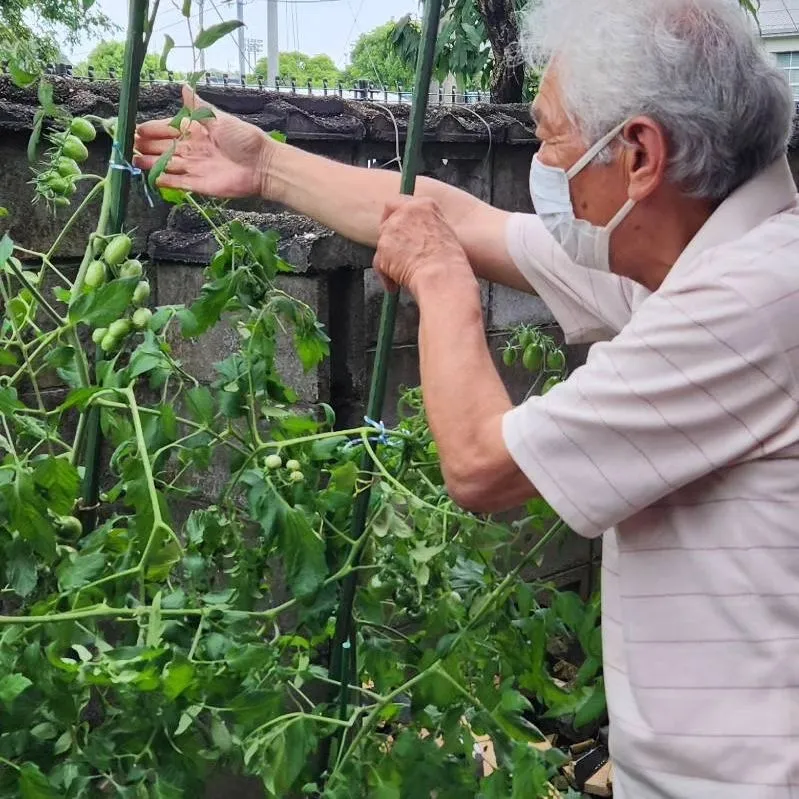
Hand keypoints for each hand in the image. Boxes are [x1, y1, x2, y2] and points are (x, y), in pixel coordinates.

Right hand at [133, 84, 278, 198]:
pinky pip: (179, 182)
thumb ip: (199, 107)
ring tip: (134, 162)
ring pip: (169, 164)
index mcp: (197, 130)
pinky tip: (151, 178)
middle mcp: (194, 148)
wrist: (263, 166)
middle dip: (147, 147)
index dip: (153, 129)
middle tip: (129, 147)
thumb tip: (183, 86)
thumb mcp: (220, 119)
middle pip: (165, 148)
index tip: (136, 129)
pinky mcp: (200, 185)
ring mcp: (196, 167)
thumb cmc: (244, 139)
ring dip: (152, 163)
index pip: (169, 128)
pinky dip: (165, 180)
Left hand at [373, 196, 471, 295]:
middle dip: (390, 239)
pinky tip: (397, 283)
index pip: (400, 203)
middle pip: (388, 221)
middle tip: (398, 255)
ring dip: (389, 258)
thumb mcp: (444, 234)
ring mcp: (393, 227)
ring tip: (403, 274)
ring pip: (383, 242)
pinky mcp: (383, 244)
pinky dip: (386, 272)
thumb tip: (415, 238)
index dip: (396, 217)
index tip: (397, 228)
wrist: (441, 275)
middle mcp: (406, 211)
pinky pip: (379, 261)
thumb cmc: (449, 262)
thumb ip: (426, 228)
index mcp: (425, 205)